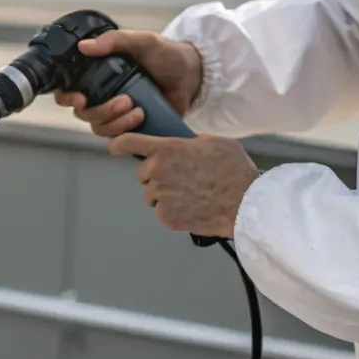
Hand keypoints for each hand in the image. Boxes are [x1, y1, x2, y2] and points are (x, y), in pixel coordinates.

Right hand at [52, 31, 203, 137]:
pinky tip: (142, 119)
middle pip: (84, 114)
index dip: (67, 98)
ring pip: (99, 128)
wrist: (192, 76)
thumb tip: (83, 46)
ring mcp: (116, 113)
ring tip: (139, 111)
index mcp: (98, 75)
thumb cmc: (167, 55)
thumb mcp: (142, 41)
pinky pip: (118, 138)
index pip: (68, 91)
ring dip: (116, 123)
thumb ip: (115, 41)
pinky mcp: (131, 128)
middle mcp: (102, 95)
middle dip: (102, 111)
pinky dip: (127, 132)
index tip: (81, 98)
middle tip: (126, 101)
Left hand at [108, 133, 259, 238]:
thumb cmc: (233, 169)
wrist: (245, 203)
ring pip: (152, 195)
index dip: (120, 144)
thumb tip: (185, 144)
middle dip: (157, 176)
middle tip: (182, 179)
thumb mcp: (215, 142)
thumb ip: (191, 142)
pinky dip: (174, 212)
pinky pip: (163, 212)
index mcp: (167, 149)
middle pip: (143, 174)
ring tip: (191, 195)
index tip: (114, 146)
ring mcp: (160, 196)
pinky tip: (193, 208)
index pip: (130, 143)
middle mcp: (157, 171)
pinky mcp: (166, 216)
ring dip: (164, 195)